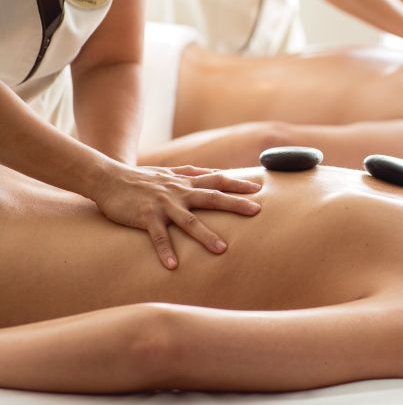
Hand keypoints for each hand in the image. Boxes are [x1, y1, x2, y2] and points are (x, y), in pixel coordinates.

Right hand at [91, 164, 261, 269]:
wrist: (108, 178)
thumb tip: (215, 172)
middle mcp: (178, 192)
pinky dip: (165, 251)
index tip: (258, 189)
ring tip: (222, 250)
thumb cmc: (142, 179)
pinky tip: (173, 267)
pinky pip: (158, 236)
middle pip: (212, 197)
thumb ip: (192, 173)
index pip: (217, 180)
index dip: (238, 183)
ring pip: (188, 221)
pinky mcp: (145, 217)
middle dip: (235, 204)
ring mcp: (163, 205)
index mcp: (186, 182)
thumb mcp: (170, 172)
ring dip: (205, 235)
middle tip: (257, 211)